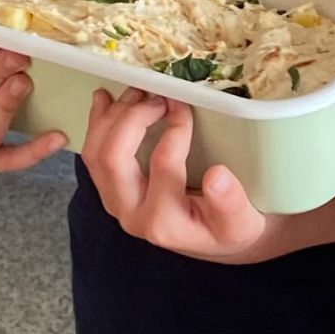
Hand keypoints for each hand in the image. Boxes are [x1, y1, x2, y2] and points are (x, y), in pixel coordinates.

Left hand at [80, 87, 270, 262]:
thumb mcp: (242, 222)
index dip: (174, 130)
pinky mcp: (111, 192)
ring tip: (136, 92)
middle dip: (132, 118)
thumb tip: (218, 176)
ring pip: (95, 155)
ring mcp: (116, 204)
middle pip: (113, 159)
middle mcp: (132, 215)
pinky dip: (98, 124)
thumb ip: (230, 203)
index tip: (185, 105)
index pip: (162, 166)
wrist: (216, 241)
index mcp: (164, 222)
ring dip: (111, 118)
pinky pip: (93, 155)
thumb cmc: (231, 229)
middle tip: (158, 97)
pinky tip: (106, 101)